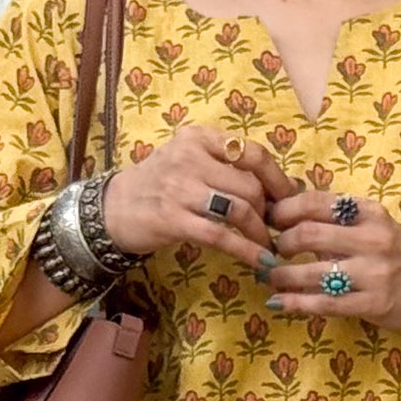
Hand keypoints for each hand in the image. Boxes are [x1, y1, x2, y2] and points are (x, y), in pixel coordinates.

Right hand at [101, 126, 293, 271]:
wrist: (112, 209)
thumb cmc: (158, 185)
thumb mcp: (187, 159)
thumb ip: (224, 165)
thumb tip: (276, 186)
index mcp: (198, 138)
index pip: (252, 153)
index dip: (277, 179)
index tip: (289, 199)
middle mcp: (190, 157)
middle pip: (250, 185)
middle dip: (268, 211)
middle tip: (271, 228)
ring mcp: (180, 188)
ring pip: (239, 209)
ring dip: (260, 233)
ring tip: (266, 245)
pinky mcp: (173, 219)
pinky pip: (221, 236)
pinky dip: (247, 251)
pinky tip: (260, 262)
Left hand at [258, 190, 400, 334]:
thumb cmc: (399, 256)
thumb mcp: (376, 226)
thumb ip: (339, 219)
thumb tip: (285, 210)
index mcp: (370, 213)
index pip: (315, 202)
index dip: (283, 210)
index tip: (268, 220)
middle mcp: (373, 239)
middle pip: (308, 233)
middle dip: (280, 243)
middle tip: (268, 251)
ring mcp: (374, 273)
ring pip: (312, 272)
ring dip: (281, 275)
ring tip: (268, 276)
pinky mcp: (373, 304)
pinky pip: (324, 303)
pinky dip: (295, 303)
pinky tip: (278, 302)